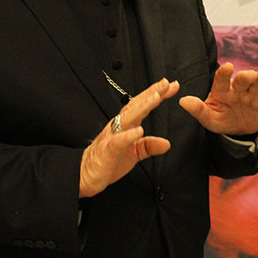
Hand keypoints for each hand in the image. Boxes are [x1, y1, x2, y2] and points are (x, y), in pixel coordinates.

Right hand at [79, 78, 178, 197]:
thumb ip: (149, 146)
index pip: (143, 105)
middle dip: (152, 93)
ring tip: (156, 98)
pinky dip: (128, 135)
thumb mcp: (134, 153)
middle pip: (136, 105)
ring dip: (143, 106)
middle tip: (166, 83)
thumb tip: (166, 144)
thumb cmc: (108, 160)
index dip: (157, 94)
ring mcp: (112, 136)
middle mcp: (119, 126)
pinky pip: (118, 141)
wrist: (84, 174)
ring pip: (128, 117)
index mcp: (126, 125)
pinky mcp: (107, 150)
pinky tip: (139, 130)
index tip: (172, 86)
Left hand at [179, 63, 257, 134]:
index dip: (224, 73)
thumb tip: (182, 101)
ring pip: (257, 83)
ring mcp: (252, 93)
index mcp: (222, 90)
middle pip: (242, 80)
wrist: (239, 130)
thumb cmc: (221, 119)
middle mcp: (238, 88)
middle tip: (249, 75)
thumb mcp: (209, 118)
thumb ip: (198, 110)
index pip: (221, 79)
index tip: (227, 67)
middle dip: (246, 76)